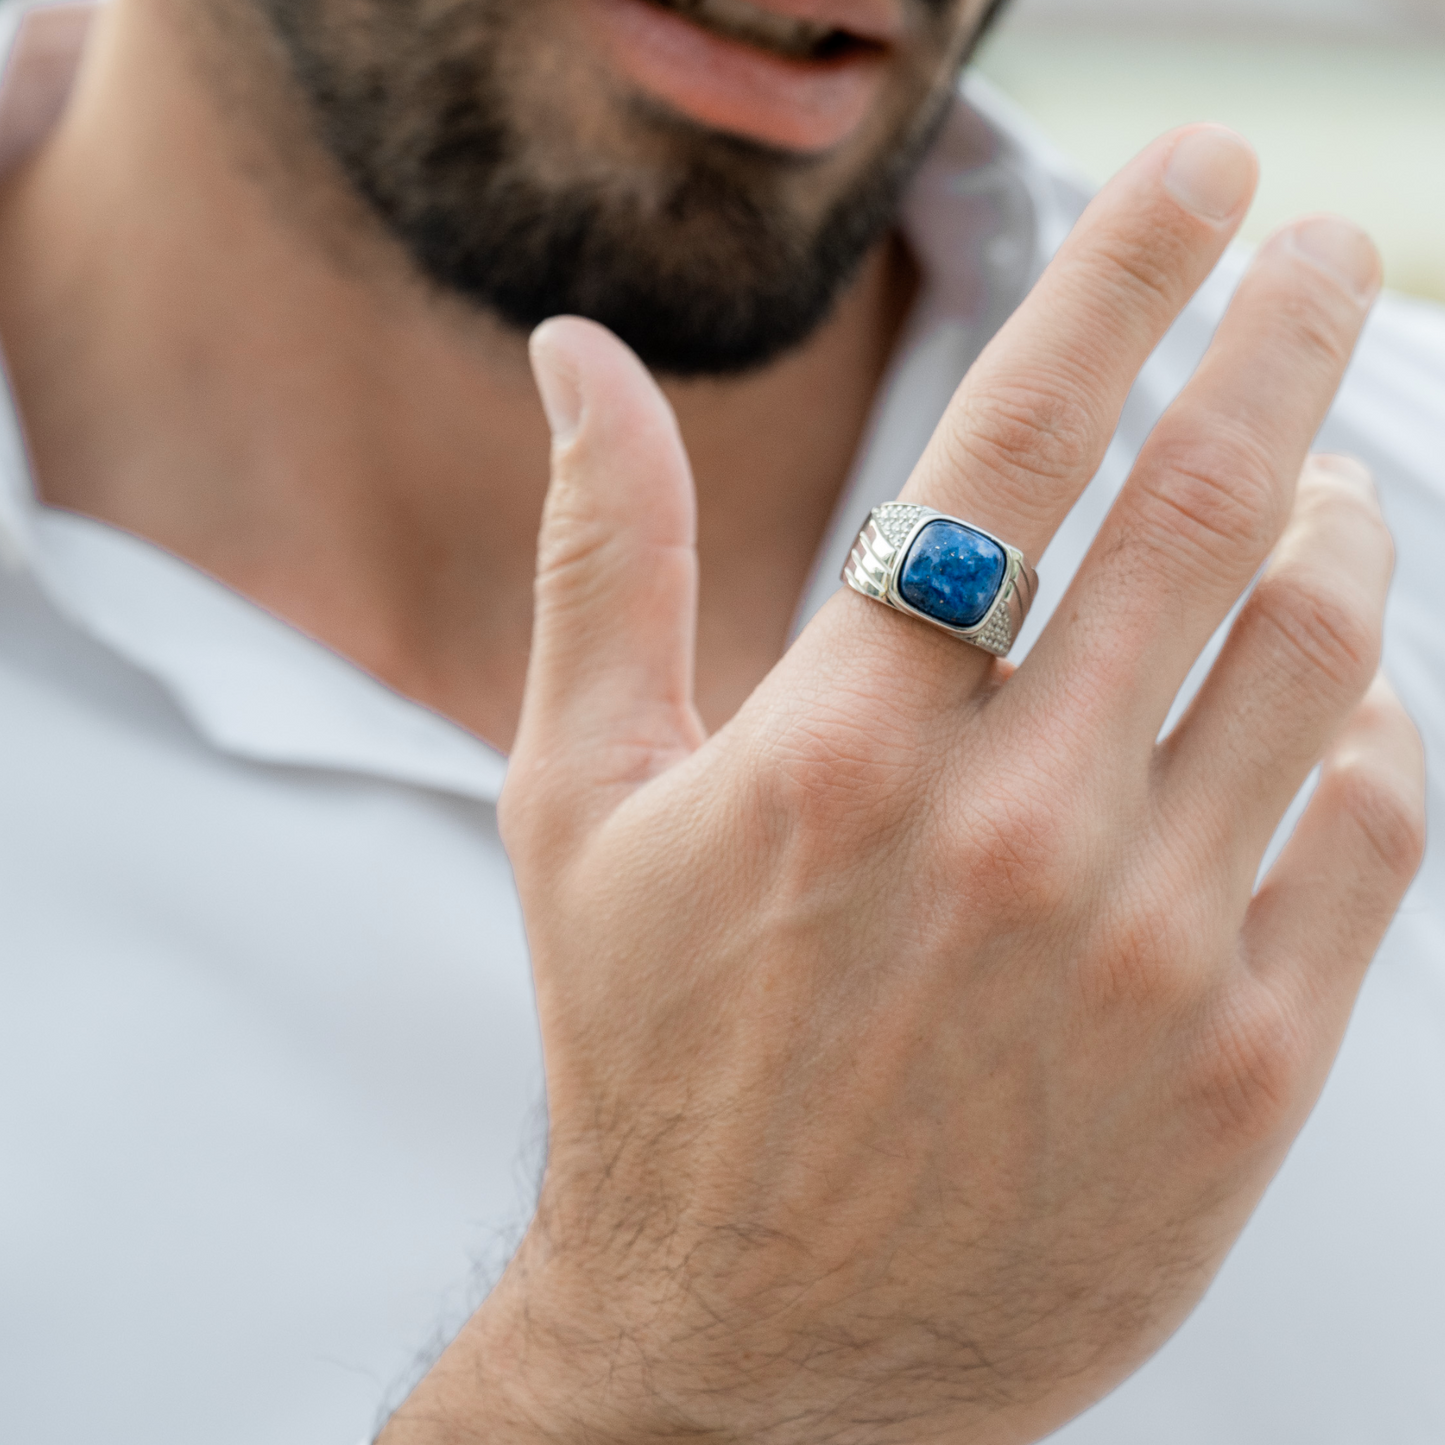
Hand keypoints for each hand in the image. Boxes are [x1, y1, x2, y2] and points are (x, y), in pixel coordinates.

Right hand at [382, 126, 1423, 1443]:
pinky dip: (1375, 717)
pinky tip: (1337, 688)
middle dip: (1282, 337)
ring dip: (1342, 525)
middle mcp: (1007, 836)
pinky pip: (1373, 827)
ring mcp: (1145, 954)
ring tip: (1327, 475)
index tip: (1195, 177)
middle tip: (1323, 246)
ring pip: (1315, 658)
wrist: (755, 1347)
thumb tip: (578, 358)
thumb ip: (605, 561)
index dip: (1120, 274)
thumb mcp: (582, 804)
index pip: (1015, 445)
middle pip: (1200, 510)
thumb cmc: (656, 1058)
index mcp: (840, 753)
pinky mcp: (1245, 1067)